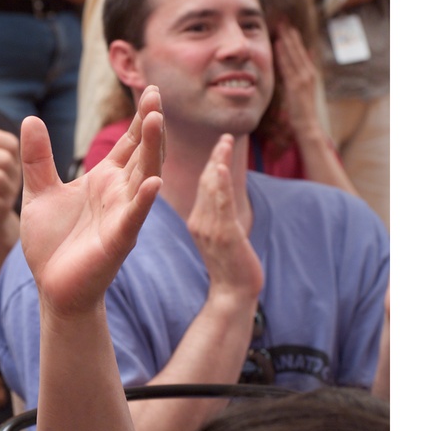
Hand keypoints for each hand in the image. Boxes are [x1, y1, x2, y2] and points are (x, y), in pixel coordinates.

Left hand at [21, 87, 163, 313]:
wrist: (53, 287)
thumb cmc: (52, 243)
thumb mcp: (38, 193)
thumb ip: (36, 158)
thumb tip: (30, 118)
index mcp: (103, 181)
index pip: (128, 144)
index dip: (139, 119)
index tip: (148, 89)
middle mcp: (119, 194)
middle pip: (141, 153)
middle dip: (150, 125)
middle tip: (155, 94)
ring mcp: (122, 216)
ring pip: (143, 178)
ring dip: (151, 151)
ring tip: (157, 121)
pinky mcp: (118, 240)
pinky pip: (134, 217)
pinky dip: (143, 200)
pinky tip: (154, 182)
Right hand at [186, 134, 262, 298]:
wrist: (233, 295)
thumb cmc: (232, 268)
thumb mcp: (222, 238)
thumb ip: (220, 218)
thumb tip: (224, 203)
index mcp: (197, 221)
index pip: (205, 186)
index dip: (213, 163)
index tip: (221, 144)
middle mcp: (199, 221)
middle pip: (207, 182)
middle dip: (216, 156)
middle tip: (225, 135)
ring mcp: (209, 228)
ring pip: (213, 188)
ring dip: (219, 162)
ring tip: (225, 142)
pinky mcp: (223, 235)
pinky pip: (221, 205)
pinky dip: (221, 184)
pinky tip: (222, 167)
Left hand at [273, 23, 322, 137]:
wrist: (307, 125)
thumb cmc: (301, 110)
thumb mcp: (301, 89)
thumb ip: (299, 74)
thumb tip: (299, 61)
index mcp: (308, 73)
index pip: (300, 51)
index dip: (294, 38)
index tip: (288, 25)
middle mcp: (308, 72)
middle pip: (298, 49)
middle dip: (290, 33)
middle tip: (283, 18)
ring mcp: (303, 78)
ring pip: (294, 54)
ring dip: (287, 39)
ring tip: (281, 25)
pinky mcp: (296, 85)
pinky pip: (288, 66)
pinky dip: (283, 54)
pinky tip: (278, 43)